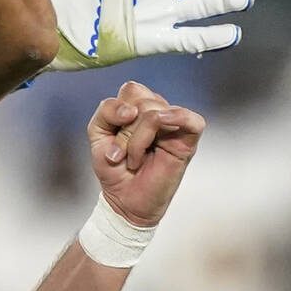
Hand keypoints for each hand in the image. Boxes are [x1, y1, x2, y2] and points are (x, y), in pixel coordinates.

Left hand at [88, 81, 205, 226]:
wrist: (124, 200)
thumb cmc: (113, 168)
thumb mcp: (97, 134)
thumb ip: (107, 111)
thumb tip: (133, 110)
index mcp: (138, 107)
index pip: (131, 90)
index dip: (116, 112)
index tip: (110, 142)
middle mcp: (158, 113)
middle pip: (141, 100)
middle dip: (125, 131)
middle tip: (122, 155)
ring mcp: (174, 126)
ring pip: (155, 112)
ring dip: (137, 140)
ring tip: (135, 160)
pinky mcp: (188, 142)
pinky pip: (193, 120)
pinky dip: (177, 119)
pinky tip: (163, 130)